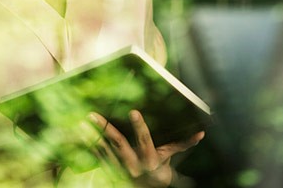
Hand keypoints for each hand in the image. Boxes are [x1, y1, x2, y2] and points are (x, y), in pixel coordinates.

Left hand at [88, 110, 203, 186]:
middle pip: (119, 144)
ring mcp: (120, 169)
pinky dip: (90, 145)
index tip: (134, 112)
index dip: (140, 127)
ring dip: (93, 135)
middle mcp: (133, 165)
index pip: (145, 141)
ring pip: (104, 150)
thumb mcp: (171, 159)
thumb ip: (183, 145)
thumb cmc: (160, 171)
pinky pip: (98, 157)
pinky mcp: (111, 170)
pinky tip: (81, 133)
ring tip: (83, 121)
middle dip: (106, 129)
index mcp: (150, 160)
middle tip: (93, 115)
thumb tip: (201, 135)